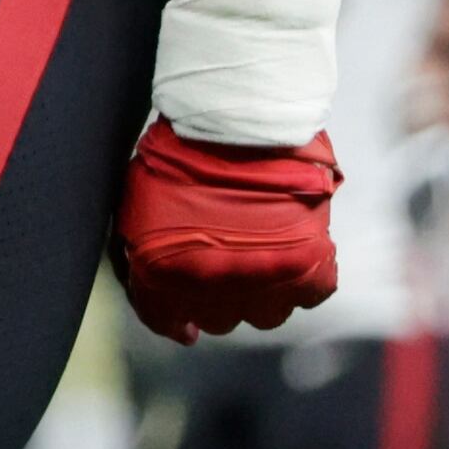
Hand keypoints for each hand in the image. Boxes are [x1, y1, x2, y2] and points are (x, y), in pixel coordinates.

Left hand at [111, 118, 339, 340]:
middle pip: (218, 317)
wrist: (236, 123)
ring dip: (261, 289)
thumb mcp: (138, 203)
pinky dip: (305, 277)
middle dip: (217, 295)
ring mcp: (265, 284)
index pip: (165, 319)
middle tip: (223, 262)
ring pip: (264, 312)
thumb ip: (143, 252)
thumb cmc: (179, 152)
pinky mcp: (309, 268)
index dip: (173, 321)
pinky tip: (295, 254)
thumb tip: (158, 281)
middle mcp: (215, 292)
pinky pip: (310, 292)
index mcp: (165, 277)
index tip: (185, 325)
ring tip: (260, 252)